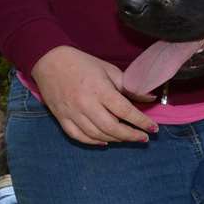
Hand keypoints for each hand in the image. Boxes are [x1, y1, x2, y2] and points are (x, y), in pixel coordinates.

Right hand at [30, 46, 157, 145]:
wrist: (49, 61)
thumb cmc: (82, 63)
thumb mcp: (108, 70)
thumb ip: (128, 86)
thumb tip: (149, 98)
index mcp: (99, 89)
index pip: (125, 111)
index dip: (141, 122)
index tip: (153, 129)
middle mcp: (86, 104)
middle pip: (112, 128)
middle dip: (131, 135)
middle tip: (143, 138)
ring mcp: (72, 113)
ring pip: (96, 135)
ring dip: (115, 139)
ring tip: (127, 138)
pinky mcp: (61, 118)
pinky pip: (78, 136)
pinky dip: (93, 142)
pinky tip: (104, 141)